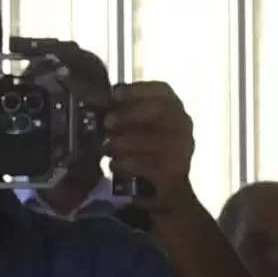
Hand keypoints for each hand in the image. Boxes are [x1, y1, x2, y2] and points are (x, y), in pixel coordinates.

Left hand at [102, 79, 197, 208]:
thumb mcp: (135, 124)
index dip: (137, 90)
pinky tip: (115, 165)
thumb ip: (120, 110)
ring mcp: (182, 148)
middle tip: (107, 123)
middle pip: (159, 111)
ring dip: (123, 143)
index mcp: (174, 106)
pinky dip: (126, 164)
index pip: (162, 90)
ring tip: (107, 148)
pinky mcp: (175, 172)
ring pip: (152, 140)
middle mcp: (183, 124)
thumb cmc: (145, 147)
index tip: (115, 94)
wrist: (165, 186)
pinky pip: (147, 165)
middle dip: (129, 115)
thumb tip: (94, 99)